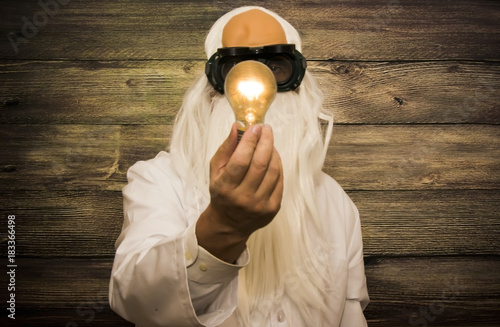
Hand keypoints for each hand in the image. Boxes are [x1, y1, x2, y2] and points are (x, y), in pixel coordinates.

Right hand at [196, 123, 283, 262]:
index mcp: (226, 187)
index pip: (241, 160)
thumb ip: (226, 147)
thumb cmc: (221, 191)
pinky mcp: (273, 209)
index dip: (250, 141)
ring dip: (273, 152)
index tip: (255, 127)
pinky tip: (273, 157)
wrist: (228, 224)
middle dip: (266, 141)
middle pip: (261, 164)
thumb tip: (238, 126)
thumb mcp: (215, 170)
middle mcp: (243, 198)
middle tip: (266, 129)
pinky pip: (280, 180)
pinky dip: (278, 165)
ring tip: (269, 142)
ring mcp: (260, 205)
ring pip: (273, 171)